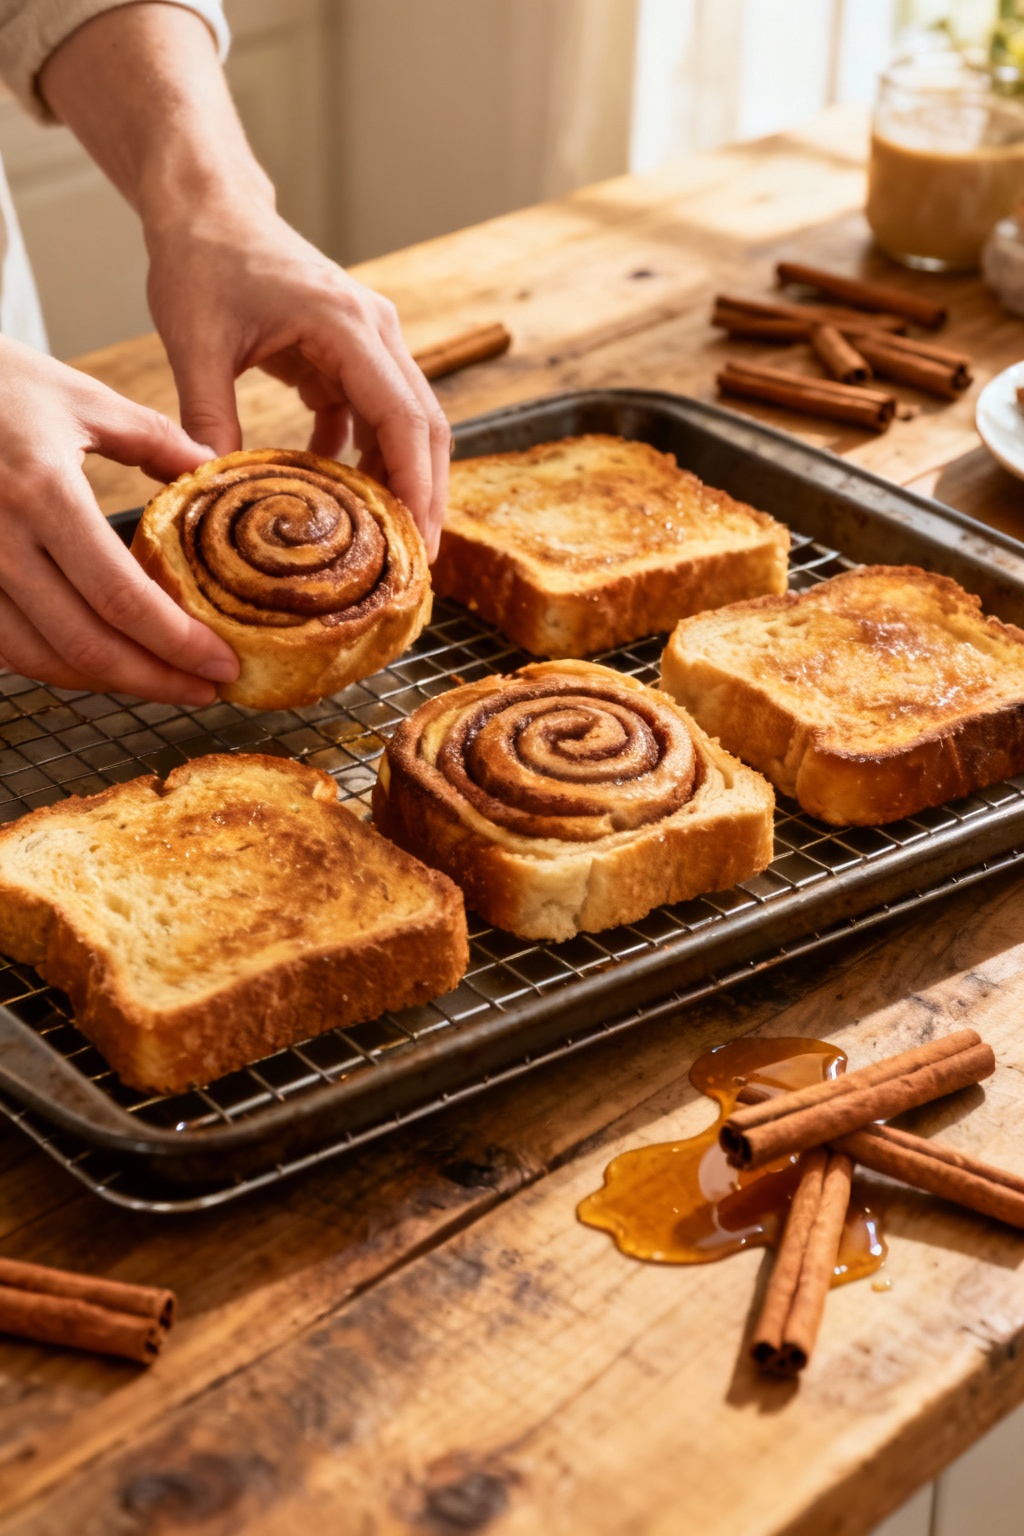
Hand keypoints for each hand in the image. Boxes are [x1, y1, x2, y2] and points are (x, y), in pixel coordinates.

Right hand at [0, 338, 238, 702]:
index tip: (222, 664)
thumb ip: (153, 439)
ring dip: (104, 682)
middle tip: (203, 690)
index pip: (120, 596)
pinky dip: (54, 662)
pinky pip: (3, 642)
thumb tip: (212, 467)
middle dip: (153, 680)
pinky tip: (97, 661)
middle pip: (83, 642)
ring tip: (159, 681)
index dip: (177, 644)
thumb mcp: (79, 398)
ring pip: (37, 657)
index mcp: (43, 492)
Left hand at [146, 202, 451, 558]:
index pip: (402, 416)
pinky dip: (364, 456)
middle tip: (414, 562)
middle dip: (425, 496)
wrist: (208, 207)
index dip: (415, 483)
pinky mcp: (351, 354)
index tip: (416, 541)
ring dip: (400, 480)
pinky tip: (338, 494)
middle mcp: (375, 331)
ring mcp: (369, 341)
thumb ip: (207, 414)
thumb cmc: (201, 260)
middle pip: (424, 425)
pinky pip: (372, 416)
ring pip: (406, 423)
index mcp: (346, 324)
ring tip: (386, 543)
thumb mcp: (194, 341)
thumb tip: (211, 486)